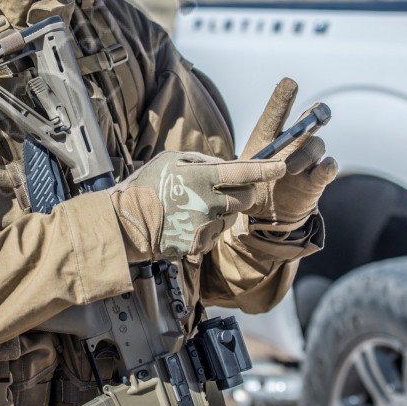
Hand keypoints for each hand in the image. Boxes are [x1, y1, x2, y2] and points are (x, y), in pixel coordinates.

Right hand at [109, 150, 285, 261]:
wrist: (125, 223)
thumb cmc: (145, 186)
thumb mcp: (170, 160)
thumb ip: (202, 161)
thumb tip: (226, 164)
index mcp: (201, 178)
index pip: (243, 172)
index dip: (265, 169)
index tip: (281, 166)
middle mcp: (207, 203)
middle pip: (246, 200)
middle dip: (244, 194)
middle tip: (228, 191)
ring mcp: (203, 227)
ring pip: (231, 219)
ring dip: (222, 213)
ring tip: (193, 208)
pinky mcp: (198, 246)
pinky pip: (214, 236)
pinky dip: (207, 230)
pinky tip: (187, 223)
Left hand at [240, 78, 338, 226]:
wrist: (266, 214)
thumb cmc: (250, 186)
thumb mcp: (238, 178)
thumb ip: (239, 171)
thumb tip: (239, 168)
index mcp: (267, 137)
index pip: (276, 114)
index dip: (282, 98)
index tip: (290, 83)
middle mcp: (291, 143)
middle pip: (307, 121)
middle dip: (312, 115)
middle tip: (313, 116)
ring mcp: (306, 160)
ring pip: (315, 145)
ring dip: (305, 154)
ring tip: (290, 168)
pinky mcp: (317, 179)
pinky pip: (328, 168)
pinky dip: (327, 167)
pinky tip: (323, 168)